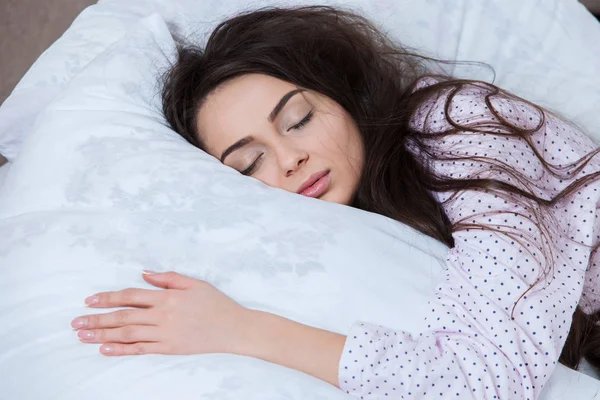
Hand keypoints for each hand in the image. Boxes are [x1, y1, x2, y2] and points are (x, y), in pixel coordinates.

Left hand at [70, 271, 250, 356]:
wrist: (233, 328)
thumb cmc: (216, 303)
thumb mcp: (195, 283)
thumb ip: (168, 277)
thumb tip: (144, 273)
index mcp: (168, 297)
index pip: (131, 296)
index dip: (108, 298)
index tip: (90, 300)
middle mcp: (163, 316)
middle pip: (123, 317)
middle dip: (97, 319)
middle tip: (76, 322)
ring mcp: (165, 334)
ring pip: (127, 334)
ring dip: (103, 335)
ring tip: (83, 336)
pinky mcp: (169, 348)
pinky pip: (141, 350)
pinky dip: (122, 350)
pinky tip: (105, 350)